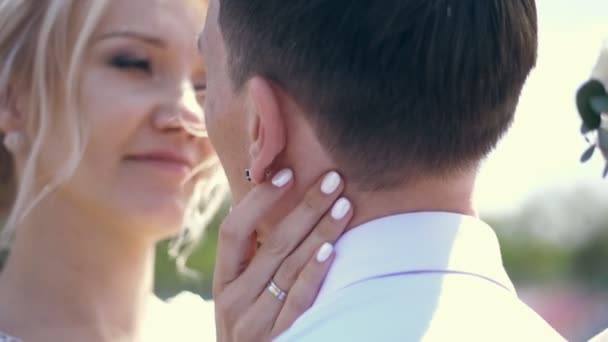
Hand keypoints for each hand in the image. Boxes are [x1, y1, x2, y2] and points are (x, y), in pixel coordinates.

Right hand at [213, 169, 352, 340]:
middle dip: (306, 206)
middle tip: (333, 178)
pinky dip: (314, 271)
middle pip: (272, 243)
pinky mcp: (280, 338)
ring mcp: (254, 322)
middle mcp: (233, 300)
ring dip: (320, 231)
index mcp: (222, 282)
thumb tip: (282, 209)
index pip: (234, 230)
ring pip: (290, 266)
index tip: (287, 173)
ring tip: (344, 204)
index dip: (259, 200)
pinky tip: (332, 248)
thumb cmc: (251, 329)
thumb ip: (255, 261)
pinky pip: (299, 299)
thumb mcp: (242, 296)